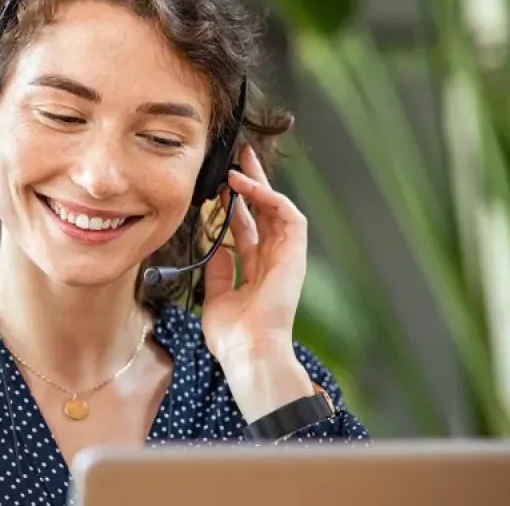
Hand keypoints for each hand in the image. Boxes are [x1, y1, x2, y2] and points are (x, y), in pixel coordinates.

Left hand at [200, 144, 312, 420]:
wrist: (248, 351)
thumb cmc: (232, 335)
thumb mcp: (216, 295)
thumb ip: (219, 269)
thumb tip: (214, 245)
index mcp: (255, 270)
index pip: (246, 228)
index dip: (233, 205)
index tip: (218, 186)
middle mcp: (272, 260)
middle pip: (263, 212)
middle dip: (251, 184)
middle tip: (238, 158)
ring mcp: (286, 256)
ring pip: (277, 208)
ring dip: (260, 184)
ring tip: (240, 163)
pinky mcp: (295, 255)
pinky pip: (287, 216)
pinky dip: (268, 197)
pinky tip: (246, 184)